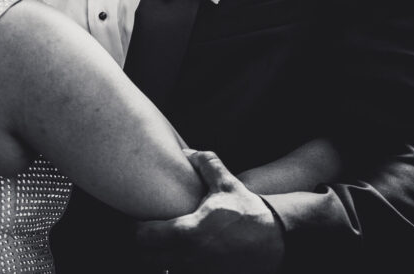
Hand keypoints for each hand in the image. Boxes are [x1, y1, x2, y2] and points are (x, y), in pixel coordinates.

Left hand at [136, 151, 284, 273]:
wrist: (276, 240)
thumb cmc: (247, 211)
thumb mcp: (227, 183)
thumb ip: (206, 163)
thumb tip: (186, 151)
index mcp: (188, 232)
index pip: (143, 237)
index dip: (136, 229)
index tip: (139, 221)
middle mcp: (189, 257)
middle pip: (146, 258)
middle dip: (144, 247)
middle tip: (149, 233)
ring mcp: (198, 273)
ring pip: (163, 270)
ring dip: (160, 259)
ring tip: (164, 246)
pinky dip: (177, 267)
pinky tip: (183, 256)